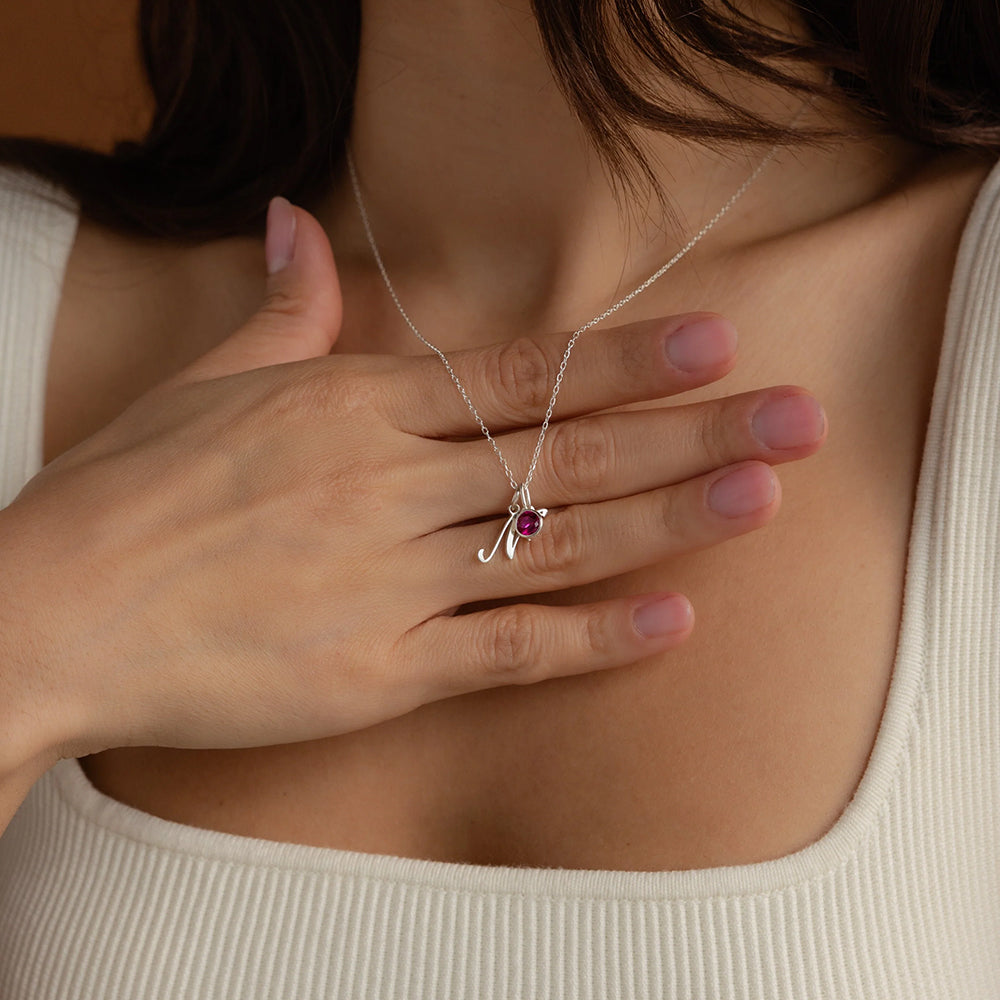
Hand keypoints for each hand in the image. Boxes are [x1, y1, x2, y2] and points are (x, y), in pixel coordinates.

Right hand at [0, 198, 825, 771]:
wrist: (51, 611)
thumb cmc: (125, 495)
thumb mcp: (206, 382)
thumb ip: (283, 310)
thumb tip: (293, 222)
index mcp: (351, 409)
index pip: (517, 377)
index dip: (621, 360)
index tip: (710, 345)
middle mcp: (385, 488)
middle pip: (565, 455)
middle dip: (689, 432)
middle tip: (793, 416)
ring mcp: (386, 583)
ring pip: (556, 545)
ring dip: (669, 521)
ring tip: (761, 495)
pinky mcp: (376, 673)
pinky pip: (506, 651)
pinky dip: (593, 638)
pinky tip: (673, 620)